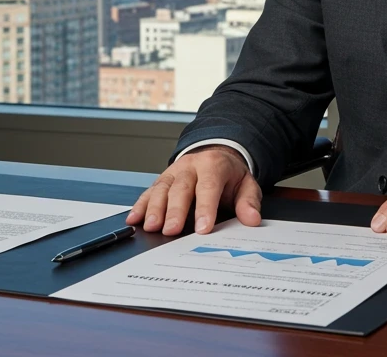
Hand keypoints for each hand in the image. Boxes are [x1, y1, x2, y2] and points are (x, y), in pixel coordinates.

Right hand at [125, 145, 261, 235]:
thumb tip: (252, 219)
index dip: (205, 208)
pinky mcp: (162, 180)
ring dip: (154, 207)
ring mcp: (173, 172)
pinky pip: (149, 191)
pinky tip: (134, 219)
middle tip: (171, 231)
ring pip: (161, 188)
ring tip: (151, 226)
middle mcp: (190, 166)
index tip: (203, 228)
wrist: (216, 155)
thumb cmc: (229, 175)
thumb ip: (249, 201)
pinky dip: (140, 205)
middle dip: (175, 210)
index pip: (209, 187)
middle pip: (181, 187)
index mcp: (214, 165)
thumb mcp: (246, 184)